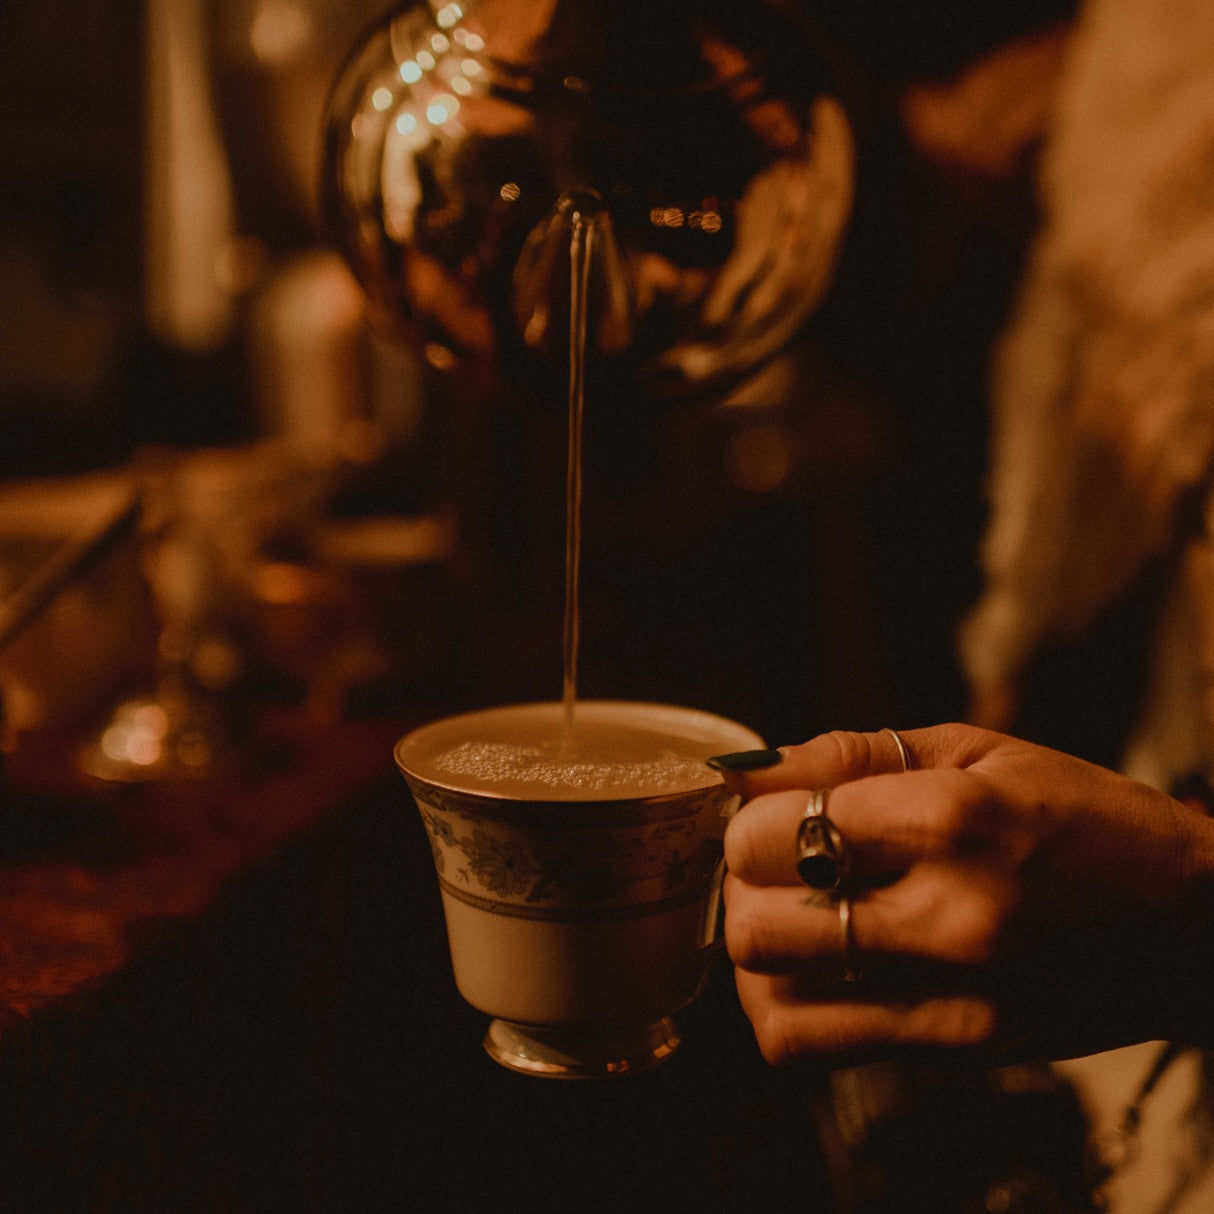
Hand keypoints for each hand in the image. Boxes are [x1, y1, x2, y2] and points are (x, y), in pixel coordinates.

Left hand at [718, 723, 1213, 1065]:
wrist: (1196, 926)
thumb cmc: (1085, 816)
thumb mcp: (978, 749)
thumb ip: (852, 754)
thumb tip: (746, 770)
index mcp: (949, 819)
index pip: (771, 834)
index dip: (746, 821)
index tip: (768, 814)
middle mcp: (945, 916)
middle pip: (755, 924)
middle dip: (742, 888)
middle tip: (774, 867)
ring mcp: (953, 998)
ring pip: (772, 1002)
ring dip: (758, 954)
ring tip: (791, 917)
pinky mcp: (958, 1050)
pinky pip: (815, 1050)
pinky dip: (787, 1010)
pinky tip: (817, 970)